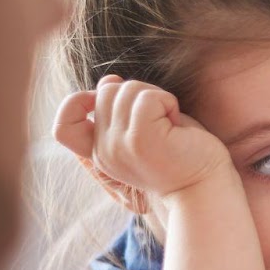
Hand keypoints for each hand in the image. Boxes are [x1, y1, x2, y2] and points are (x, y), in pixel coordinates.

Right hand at [52, 73, 229, 211]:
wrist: (207, 188)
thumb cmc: (182, 157)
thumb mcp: (143, 130)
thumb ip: (119, 111)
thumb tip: (109, 81)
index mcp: (100, 155)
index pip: (62, 127)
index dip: (77, 104)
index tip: (109, 104)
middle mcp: (104, 153)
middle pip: (105, 92)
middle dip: (137, 93)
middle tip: (161, 118)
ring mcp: (119, 147)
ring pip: (126, 90)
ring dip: (156, 97)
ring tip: (170, 125)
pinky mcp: (140, 140)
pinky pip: (147, 97)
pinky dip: (168, 102)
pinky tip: (177, 125)